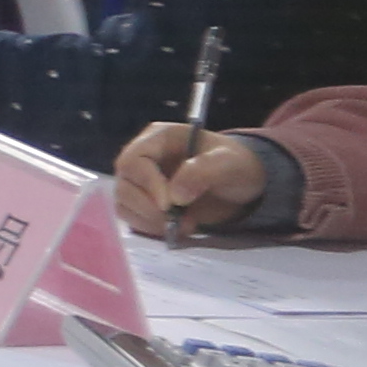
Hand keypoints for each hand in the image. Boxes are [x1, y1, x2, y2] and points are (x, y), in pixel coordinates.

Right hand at [118, 120, 272, 242]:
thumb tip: (175, 196)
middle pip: (124, 184)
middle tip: (178, 220)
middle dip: (149, 207)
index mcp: (159, 138)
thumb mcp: (229, 162)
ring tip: (183, 226)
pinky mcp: (143, 202)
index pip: (134, 159)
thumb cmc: (236, 165)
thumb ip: (203, 171)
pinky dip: (150, 228)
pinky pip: (133, 218)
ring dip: (150, 220)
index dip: (147, 183)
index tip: (170, 205)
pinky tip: (176, 229)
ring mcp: (141, 181)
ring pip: (124, 203)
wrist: (243, 184)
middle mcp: (143, 158)